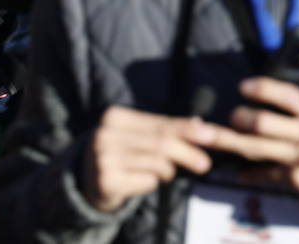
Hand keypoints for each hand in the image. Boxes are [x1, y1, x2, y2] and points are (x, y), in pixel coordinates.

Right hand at [82, 106, 213, 212]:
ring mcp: (102, 158)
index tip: (212, 136)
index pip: (161, 123)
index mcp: (114, 116)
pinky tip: (141, 181)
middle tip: (205, 164)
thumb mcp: (141, 135)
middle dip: (188, 153)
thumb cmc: (123, 152)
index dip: (188, 130)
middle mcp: (105, 134)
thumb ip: (166, 128)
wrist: (87, 181)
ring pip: (156, 163)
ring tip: (164, 173)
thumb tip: (200, 123)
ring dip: (168, 171)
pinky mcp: (105, 181)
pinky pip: (146, 181)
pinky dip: (152, 183)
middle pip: (160, 142)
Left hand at [185, 77, 298, 199]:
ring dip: (231, 142)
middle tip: (231, 114)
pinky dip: (250, 174)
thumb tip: (283, 77)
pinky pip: (267, 174)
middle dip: (244, 119)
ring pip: (259, 150)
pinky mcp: (296, 179)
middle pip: (267, 126)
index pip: (292, 98)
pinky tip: (236, 171)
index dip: (267, 90)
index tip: (244, 86)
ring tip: (209, 136)